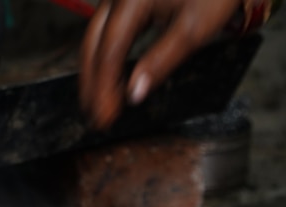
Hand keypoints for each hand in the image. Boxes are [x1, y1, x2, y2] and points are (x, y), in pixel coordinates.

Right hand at [79, 0, 246, 129]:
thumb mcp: (193, 31)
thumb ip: (162, 61)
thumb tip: (135, 93)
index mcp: (132, 0)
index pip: (109, 52)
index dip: (104, 87)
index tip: (105, 116)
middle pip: (94, 43)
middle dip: (92, 82)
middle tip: (97, 117)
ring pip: (96, 35)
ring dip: (95, 70)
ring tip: (99, 101)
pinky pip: (108, 28)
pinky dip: (106, 54)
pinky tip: (111, 75)